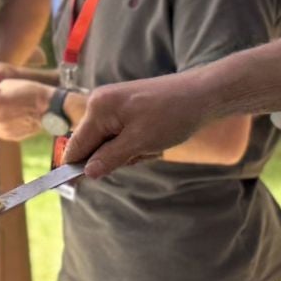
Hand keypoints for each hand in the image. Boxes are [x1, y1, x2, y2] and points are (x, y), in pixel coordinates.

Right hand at [66, 70, 207, 177]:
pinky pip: (120, 132)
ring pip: (108, 140)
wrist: (204, 94)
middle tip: (140, 154)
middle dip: (112, 156)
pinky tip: (154, 137)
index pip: (76, 144)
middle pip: (92, 143)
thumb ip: (109, 158)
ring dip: (127, 150)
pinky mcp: (126, 105)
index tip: (77, 185)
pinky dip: (134, 141)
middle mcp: (100, 102)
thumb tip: (87, 173)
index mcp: (98, 108)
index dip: (76, 166)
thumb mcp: (139, 143)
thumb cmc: (172, 116)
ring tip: (152, 144)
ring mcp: (113, 102)